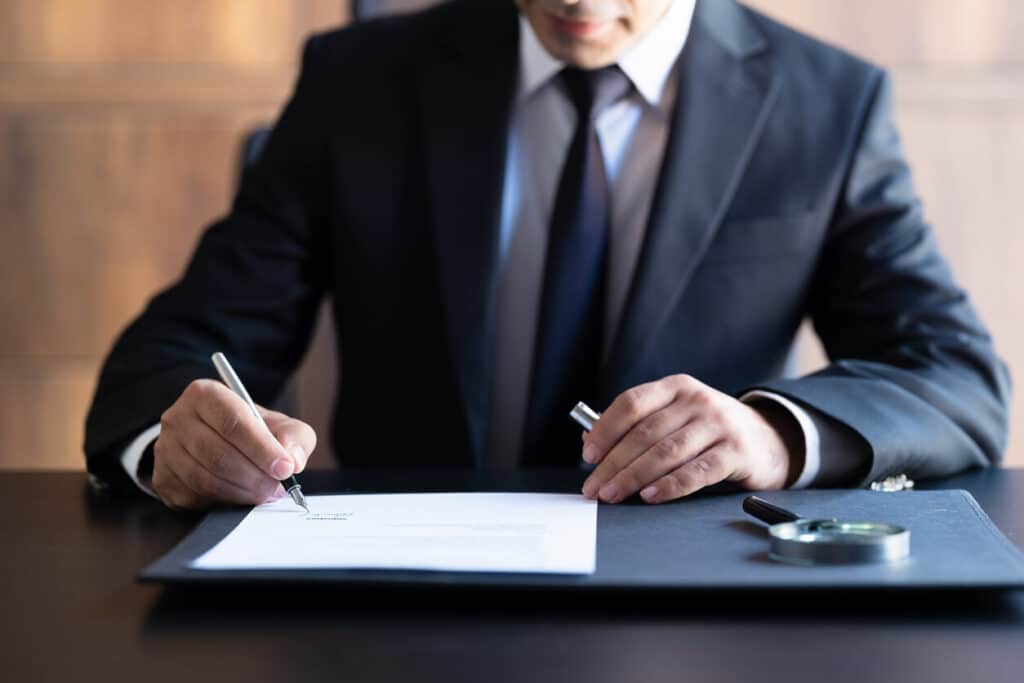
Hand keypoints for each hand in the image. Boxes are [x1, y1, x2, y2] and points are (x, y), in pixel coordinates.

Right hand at [152, 379, 316, 509]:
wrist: (216, 440)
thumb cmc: (250, 430)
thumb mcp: (278, 424)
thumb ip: (294, 437)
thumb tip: (293, 460)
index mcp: (205, 395)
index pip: (233, 422)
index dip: (262, 448)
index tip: (285, 468)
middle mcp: (178, 418)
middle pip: (218, 454)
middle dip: (254, 476)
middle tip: (277, 488)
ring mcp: (165, 450)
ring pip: (205, 479)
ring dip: (241, 492)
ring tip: (264, 494)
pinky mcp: (163, 479)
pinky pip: (194, 497)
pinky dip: (223, 502)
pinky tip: (241, 497)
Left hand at [580, 374, 802, 503]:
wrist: (769, 440)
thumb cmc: (710, 431)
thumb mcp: (677, 417)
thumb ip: (638, 425)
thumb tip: (591, 440)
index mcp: (676, 387)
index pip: (632, 403)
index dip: (606, 429)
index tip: (588, 454)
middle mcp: (697, 400)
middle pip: (644, 433)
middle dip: (613, 463)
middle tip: (594, 487)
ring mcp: (718, 424)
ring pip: (666, 452)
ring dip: (633, 477)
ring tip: (613, 495)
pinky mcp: (736, 452)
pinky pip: (696, 472)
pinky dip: (670, 485)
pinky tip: (650, 496)